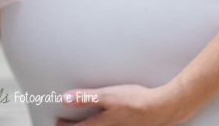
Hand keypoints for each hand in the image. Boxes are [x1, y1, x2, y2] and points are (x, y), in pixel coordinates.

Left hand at [55, 84, 178, 125]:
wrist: (160, 108)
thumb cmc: (134, 102)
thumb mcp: (107, 96)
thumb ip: (85, 97)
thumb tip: (65, 99)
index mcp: (102, 122)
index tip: (58, 123)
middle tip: (68, 125)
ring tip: (86, 123)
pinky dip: (104, 125)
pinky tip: (109, 120)